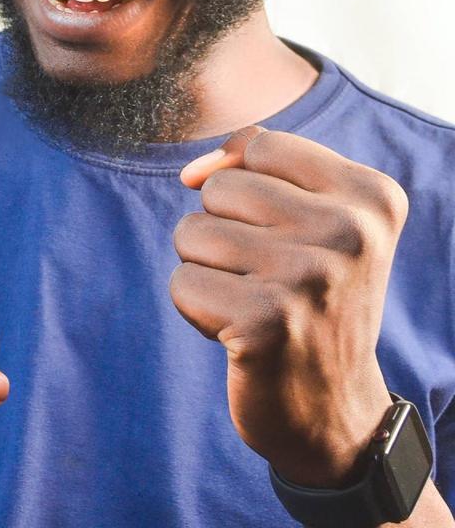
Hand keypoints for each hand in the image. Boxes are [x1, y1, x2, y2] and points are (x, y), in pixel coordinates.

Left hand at [170, 126, 407, 487]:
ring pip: (191, 232)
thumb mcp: (312, 217)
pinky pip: (182, 283)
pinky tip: (240, 332)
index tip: (275, 229)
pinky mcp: (265, 322)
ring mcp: (309, 277)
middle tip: (267, 276)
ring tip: (253, 300)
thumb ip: (253, 166)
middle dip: (223, 231)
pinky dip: (197, 308)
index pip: (260, 145)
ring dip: (206, 269)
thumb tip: (190, 173)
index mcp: (371, 196)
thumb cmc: (310, 296)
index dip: (244, 183)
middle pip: (218, 188)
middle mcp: (349, 231)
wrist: (334, 408)